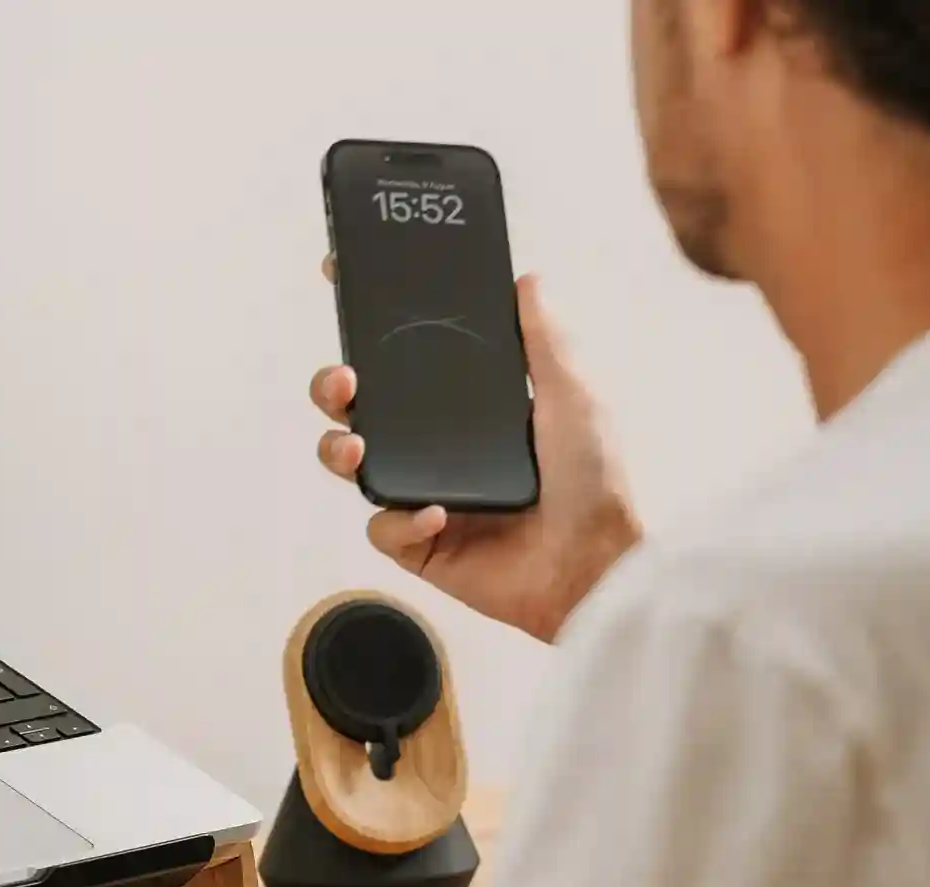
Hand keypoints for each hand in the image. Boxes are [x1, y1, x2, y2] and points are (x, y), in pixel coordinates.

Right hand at [312, 265, 641, 642]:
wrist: (596, 562)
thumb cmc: (595, 480)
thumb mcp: (574, 395)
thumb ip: (546, 339)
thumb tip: (528, 280)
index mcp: (466, 409)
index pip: (403, 365)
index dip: (368, 335)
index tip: (343, 292)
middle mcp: (437, 449)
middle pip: (360, 410)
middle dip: (333, 390)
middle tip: (344, 383)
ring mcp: (423, 497)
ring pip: (353, 467)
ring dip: (337, 450)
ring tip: (354, 448)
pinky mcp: (419, 547)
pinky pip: (383, 529)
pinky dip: (401, 521)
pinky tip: (435, 515)